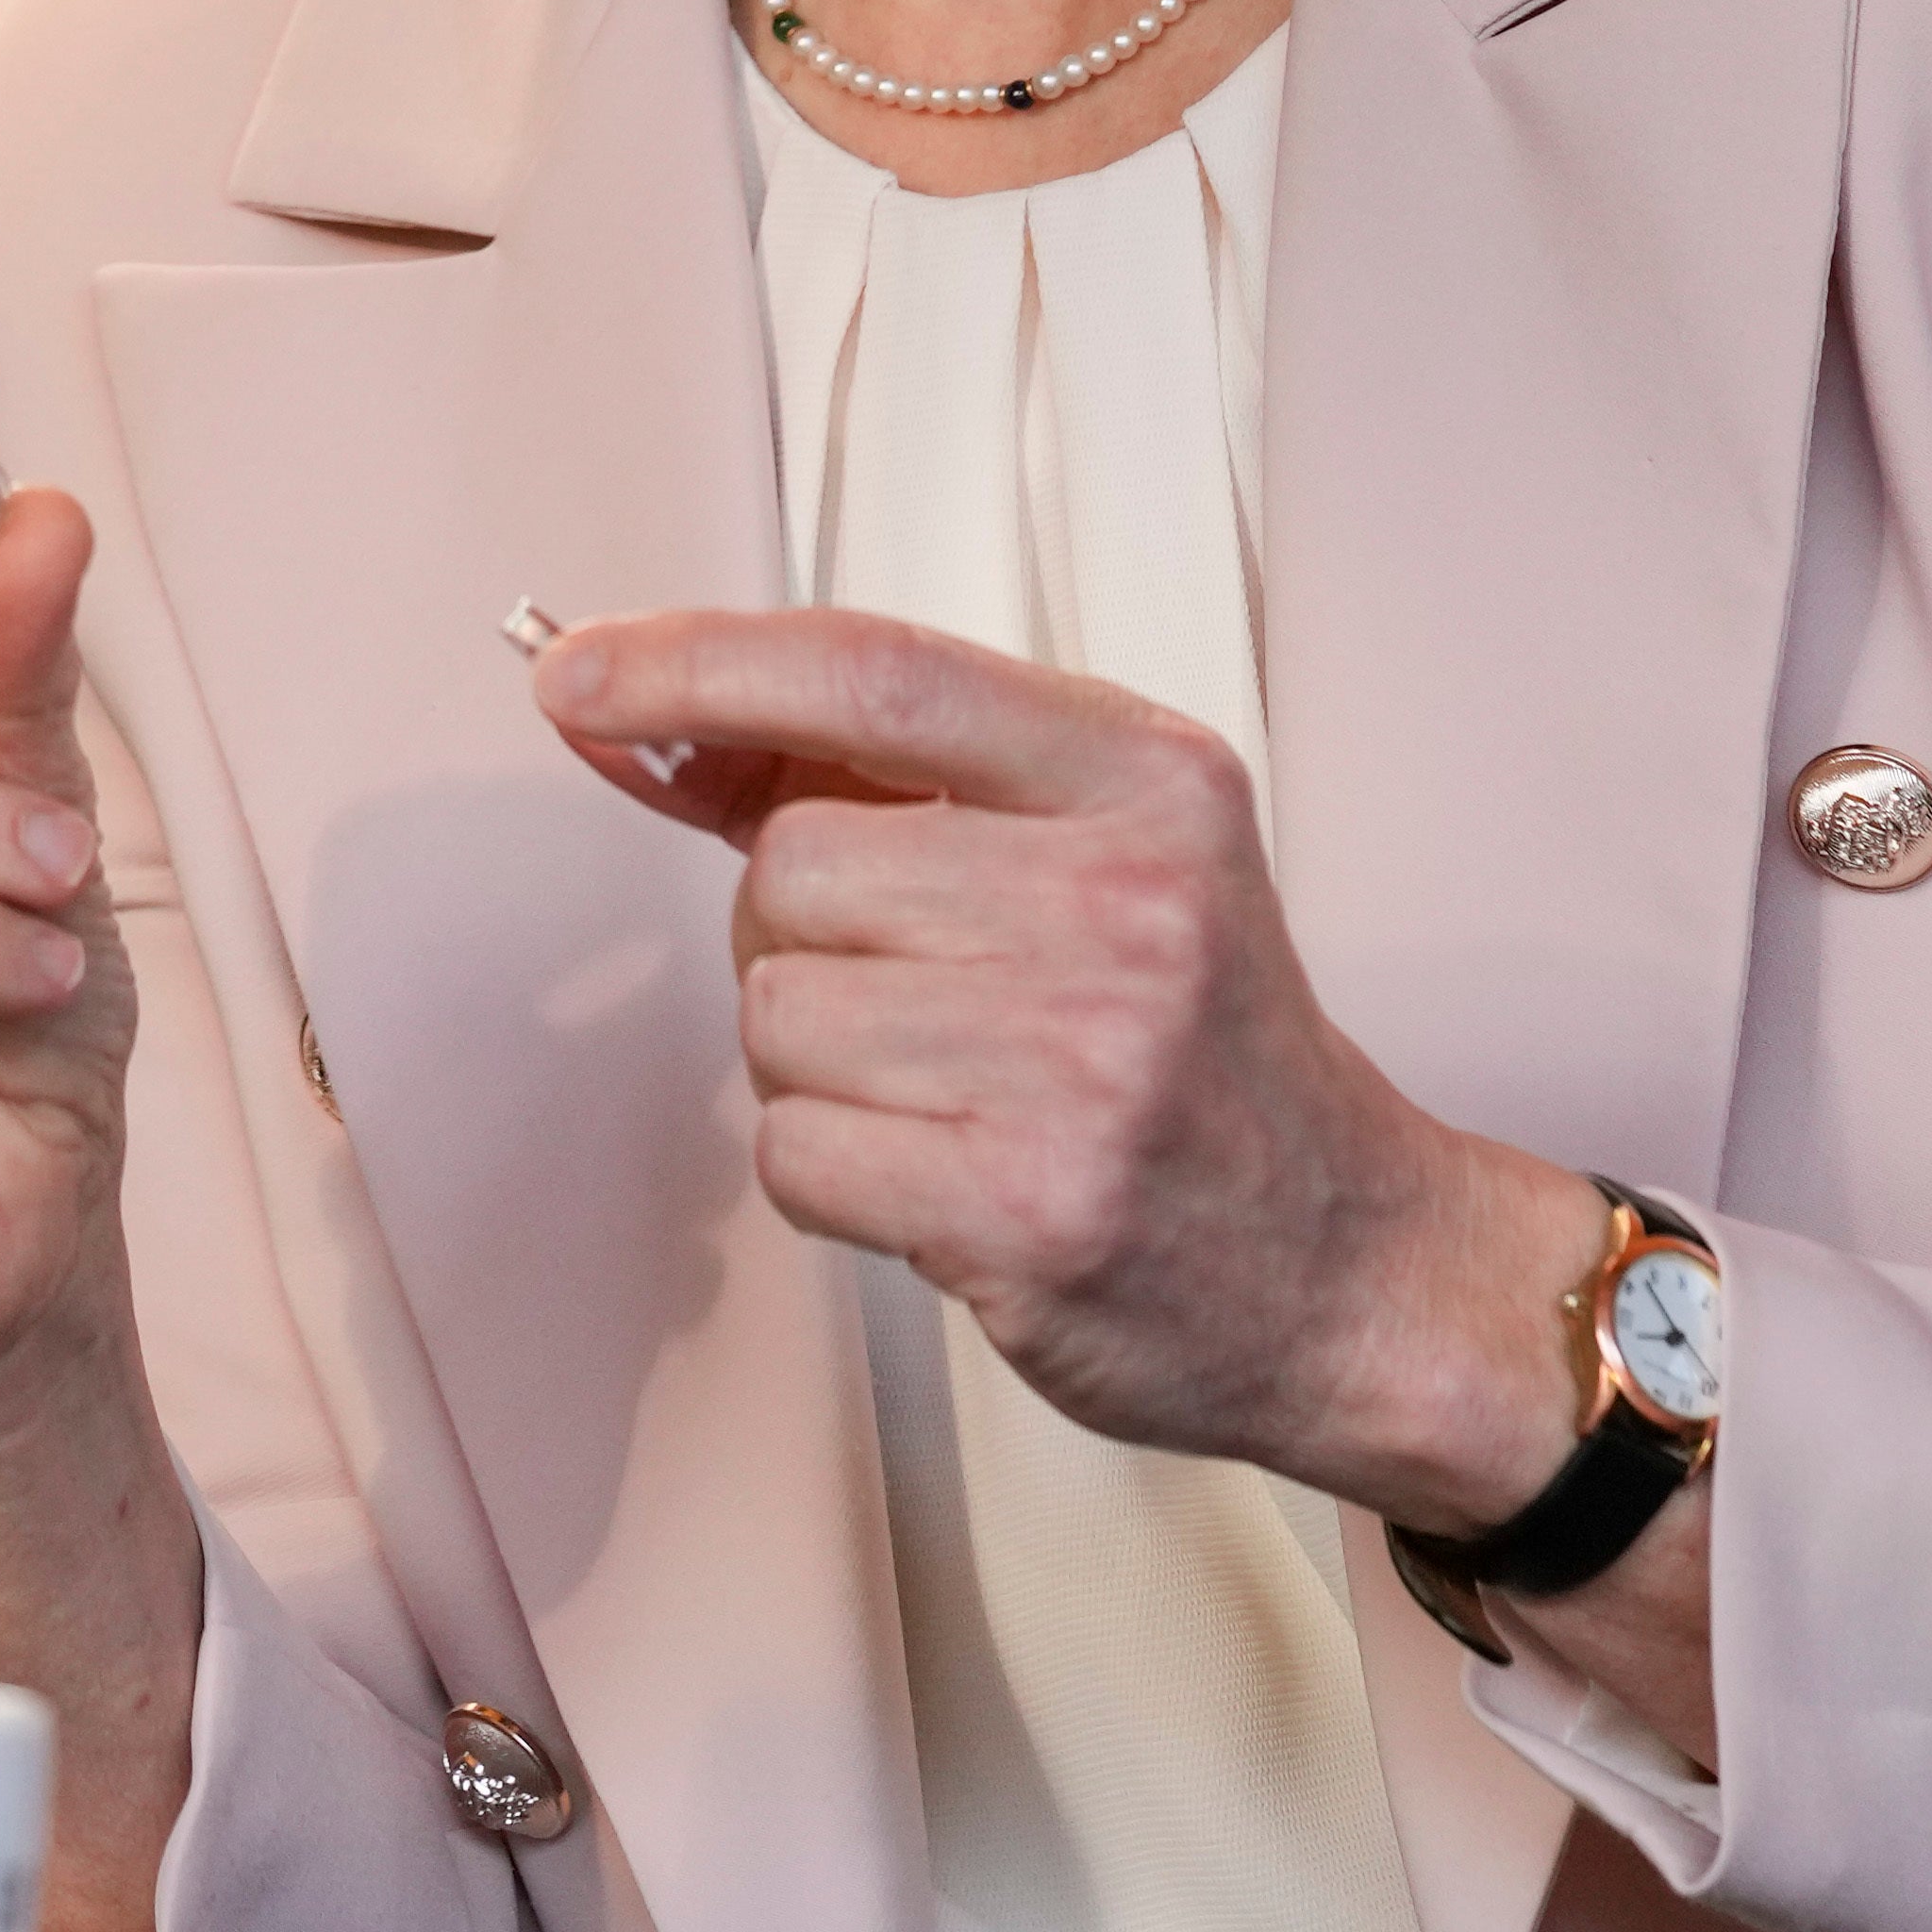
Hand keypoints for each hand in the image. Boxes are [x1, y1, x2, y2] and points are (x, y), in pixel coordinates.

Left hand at [515, 604, 1610, 1527]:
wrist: (1354, 1268)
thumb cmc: (1199, 1049)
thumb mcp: (1091, 852)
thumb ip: (870, 772)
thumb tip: (624, 707)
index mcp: (1140, 778)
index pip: (870, 671)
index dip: (695, 663)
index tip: (577, 674)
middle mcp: (1121, 901)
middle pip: (791, 865)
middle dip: (804, 936)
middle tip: (928, 1000)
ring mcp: (1079, 1060)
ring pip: (774, 1011)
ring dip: (819, 1066)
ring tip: (952, 1097)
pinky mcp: (1027, 1208)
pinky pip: (792, 1147)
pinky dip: (832, 1171)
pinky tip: (943, 1177)